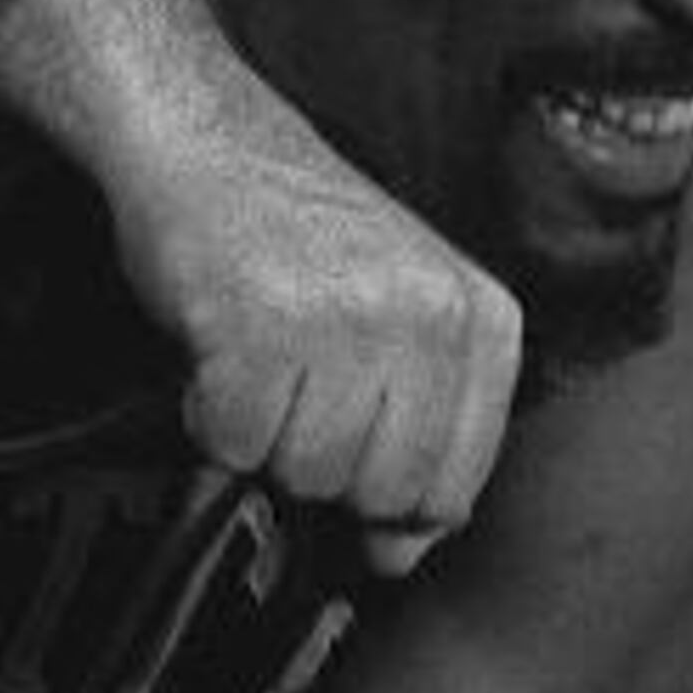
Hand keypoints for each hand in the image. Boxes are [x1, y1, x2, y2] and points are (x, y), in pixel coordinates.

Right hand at [102, 84, 521, 575]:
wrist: (209, 140)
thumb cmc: (303, 237)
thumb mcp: (404, 317)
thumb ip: (427, 429)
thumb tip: (405, 552)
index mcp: (483, 320)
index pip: (459, 483)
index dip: (395, 501)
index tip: (355, 466)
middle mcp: (430, 318)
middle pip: (386, 491)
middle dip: (327, 466)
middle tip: (298, 394)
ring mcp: (350, 321)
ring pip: (312, 474)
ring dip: (267, 440)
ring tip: (263, 365)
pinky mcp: (263, 327)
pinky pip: (239, 443)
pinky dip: (213, 419)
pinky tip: (221, 358)